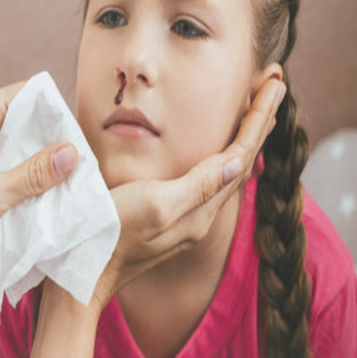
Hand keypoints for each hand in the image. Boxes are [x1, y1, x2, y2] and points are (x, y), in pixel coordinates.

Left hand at [0, 81, 77, 300]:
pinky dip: (37, 185)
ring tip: (75, 184)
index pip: (29, 94)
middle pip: (32, 123)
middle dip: (57, 142)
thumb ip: (32, 174)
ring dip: (48, 168)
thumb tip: (71, 152)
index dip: (54, 111)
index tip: (77, 137)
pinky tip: (55, 199)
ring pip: (29, 151)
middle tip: (83, 165)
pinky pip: (21, 174)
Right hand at [89, 78, 285, 317]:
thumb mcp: (155, 205)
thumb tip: (235, 162)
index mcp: (200, 210)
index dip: (258, 118)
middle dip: (259, 123)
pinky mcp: (168, 220)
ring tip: (257, 113)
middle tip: (275, 86)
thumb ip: (197, 186)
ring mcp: (184, 220)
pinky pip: (208, 181)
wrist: (81, 274)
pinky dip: (221, 156)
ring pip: (226, 172)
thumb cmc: (110, 234)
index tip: (275, 82)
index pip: (240, 157)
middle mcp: (199, 216)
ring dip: (244, 139)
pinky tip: (219, 153)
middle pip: (240, 162)